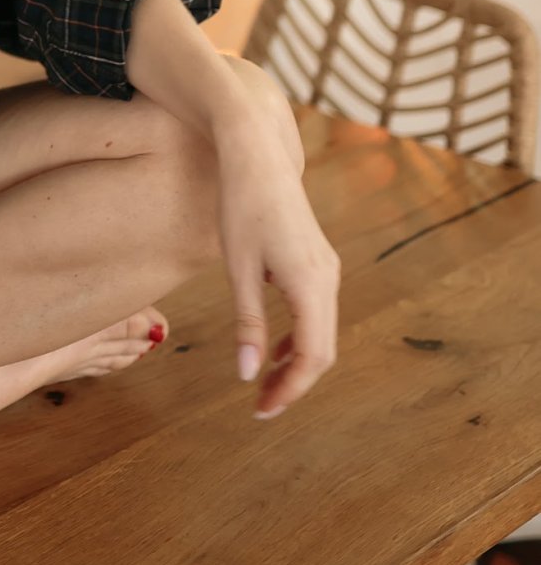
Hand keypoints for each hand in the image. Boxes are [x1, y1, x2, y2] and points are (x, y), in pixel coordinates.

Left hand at [216, 135, 339, 419]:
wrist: (256, 153)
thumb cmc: (241, 205)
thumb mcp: (237, 268)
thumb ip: (246, 323)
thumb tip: (247, 375)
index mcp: (310, 283)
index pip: (313, 355)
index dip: (290, 389)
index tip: (262, 411)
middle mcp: (328, 278)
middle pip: (323, 349)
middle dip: (294, 383)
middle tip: (261, 408)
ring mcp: (327, 268)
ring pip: (321, 331)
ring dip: (296, 362)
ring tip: (264, 385)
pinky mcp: (318, 261)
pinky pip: (316, 312)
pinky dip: (298, 337)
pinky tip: (272, 349)